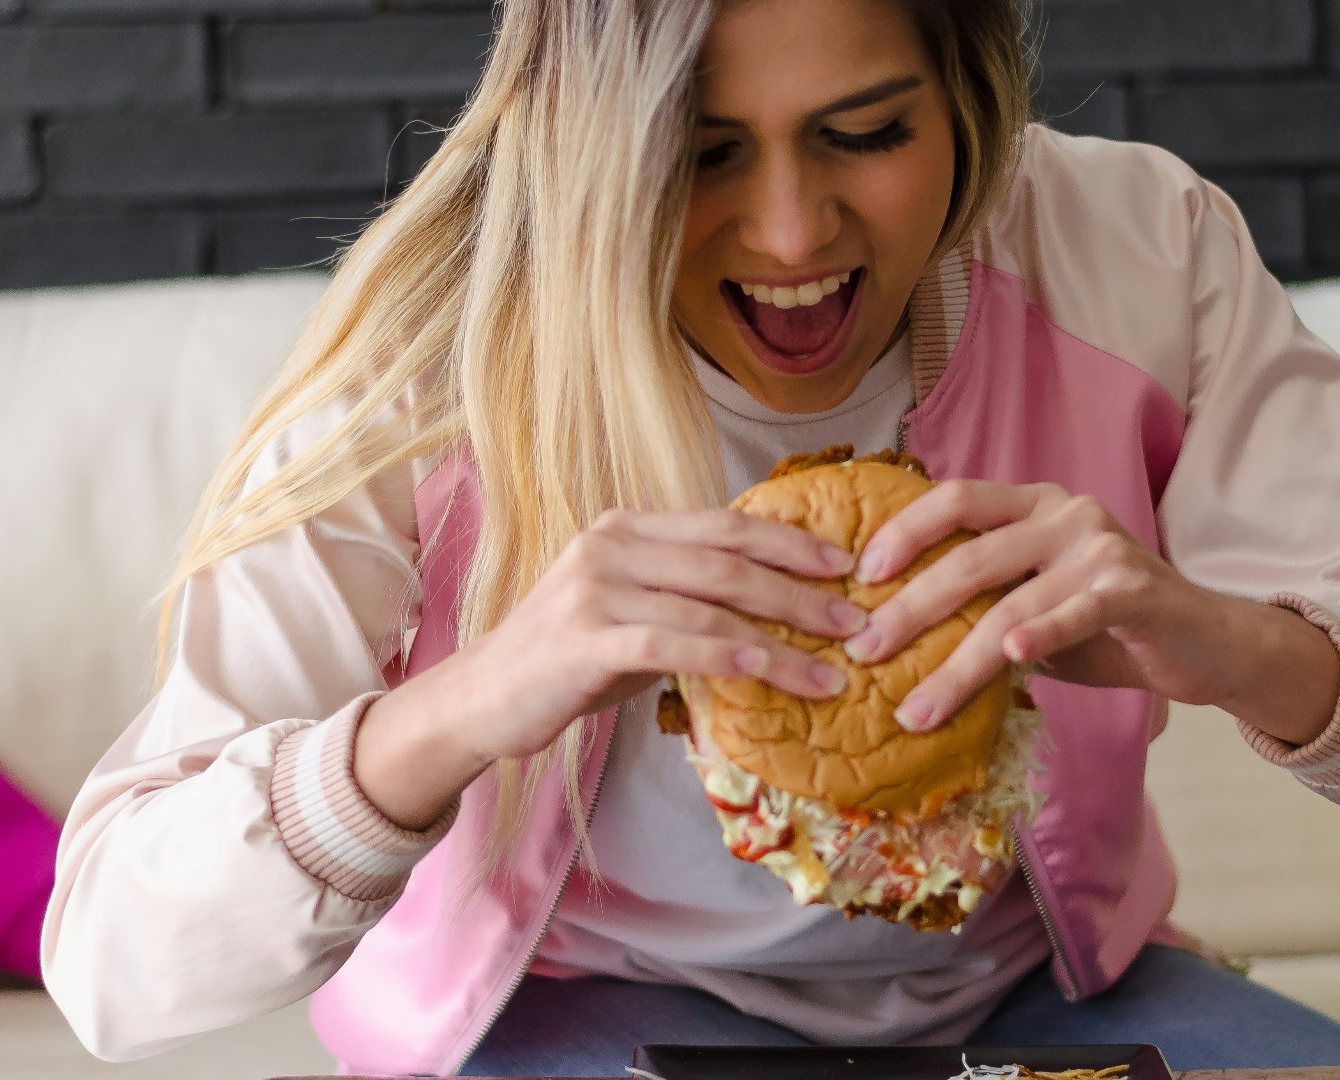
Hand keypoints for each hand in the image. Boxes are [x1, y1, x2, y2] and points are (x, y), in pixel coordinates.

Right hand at [435, 507, 864, 763]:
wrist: (482, 700)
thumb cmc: (566, 661)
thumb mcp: (630, 612)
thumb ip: (687, 599)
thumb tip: (774, 606)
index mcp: (626, 528)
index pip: (724, 526)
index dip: (791, 544)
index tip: (847, 567)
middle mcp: (610, 546)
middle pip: (727, 562)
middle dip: (802, 593)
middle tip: (858, 622)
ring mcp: (594, 589)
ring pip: (710, 609)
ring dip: (781, 643)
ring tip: (830, 673)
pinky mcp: (584, 639)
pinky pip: (672, 644)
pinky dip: (726, 658)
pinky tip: (767, 673)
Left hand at [840, 480, 1337, 742]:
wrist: (1205, 644)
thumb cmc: (1108, 627)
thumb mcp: (1036, 607)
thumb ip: (984, 605)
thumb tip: (894, 639)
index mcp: (1034, 505)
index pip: (955, 501)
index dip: (903, 533)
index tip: (858, 577)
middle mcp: (1065, 513)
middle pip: (970, 556)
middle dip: (909, 608)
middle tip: (863, 651)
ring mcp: (1101, 547)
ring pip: (1011, 603)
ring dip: (957, 662)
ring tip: (917, 709)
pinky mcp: (1135, 589)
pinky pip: (1077, 611)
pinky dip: (1042, 633)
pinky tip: (1010, 657)